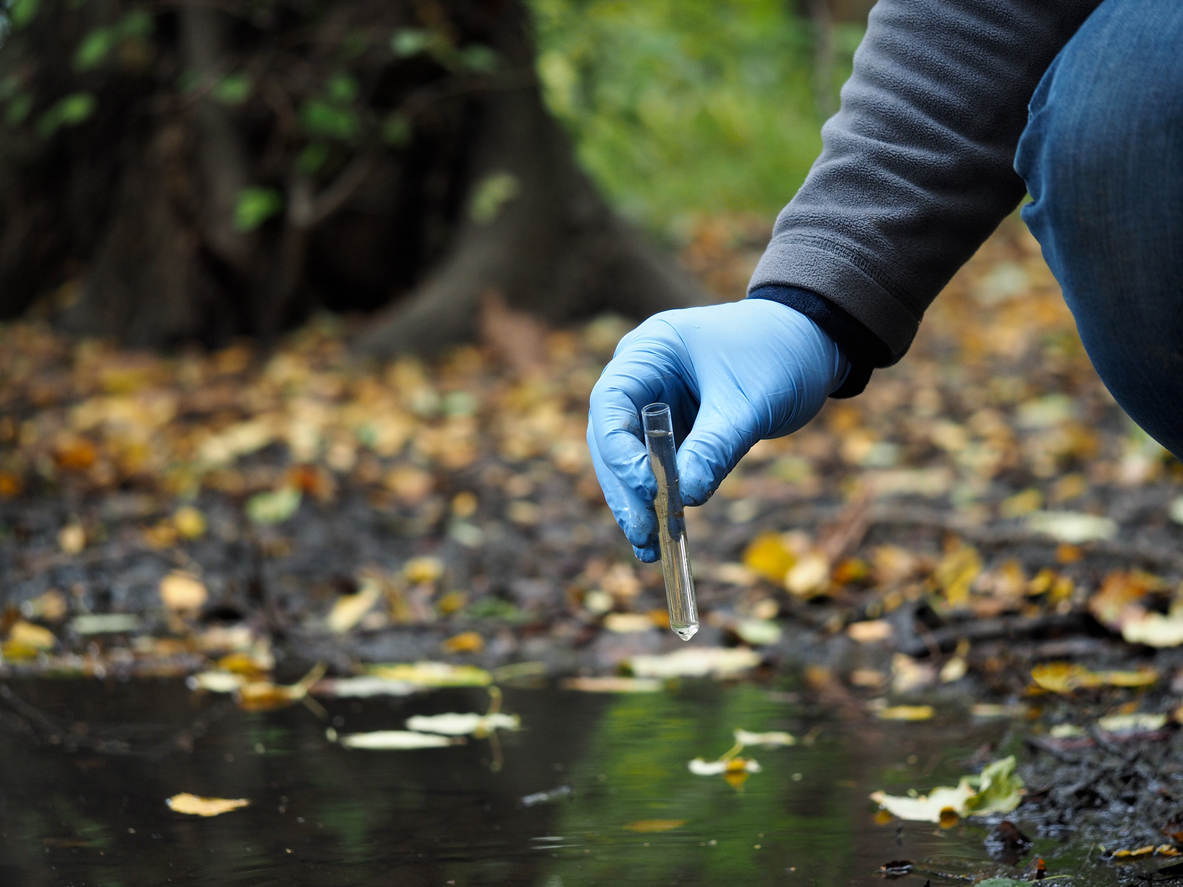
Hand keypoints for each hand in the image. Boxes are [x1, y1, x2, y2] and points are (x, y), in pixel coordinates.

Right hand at [587, 299, 848, 560]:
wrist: (812, 343)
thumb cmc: (780, 354)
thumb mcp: (749, 403)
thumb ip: (715, 447)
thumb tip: (684, 499)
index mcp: (651, 350)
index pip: (611, 401)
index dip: (619, 448)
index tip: (645, 487)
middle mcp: (643, 376)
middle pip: (611, 437)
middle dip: (624, 486)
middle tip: (643, 531)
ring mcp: (655, 404)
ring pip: (628, 459)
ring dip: (636, 503)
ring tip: (650, 548)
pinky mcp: (674, 430)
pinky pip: (655, 470)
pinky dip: (658, 501)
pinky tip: (660, 541)